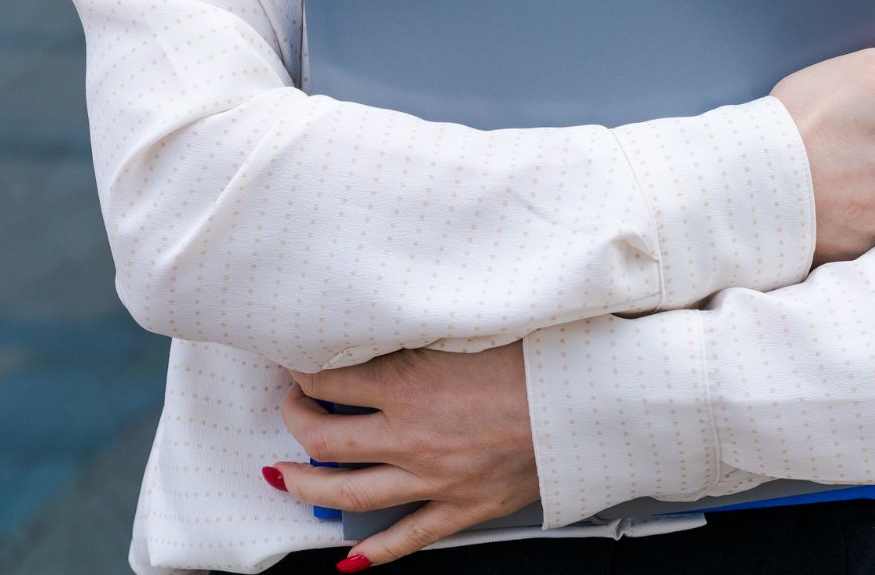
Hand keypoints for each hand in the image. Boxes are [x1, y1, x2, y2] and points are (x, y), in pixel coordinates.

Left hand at [266, 343, 539, 569]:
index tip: (299, 363)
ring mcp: (434, 479)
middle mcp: (411, 436)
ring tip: (285, 478)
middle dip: (295, 424)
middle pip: (323, 441)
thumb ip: (418, 332)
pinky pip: (406, 539)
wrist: (589, 401)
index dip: (303, 371)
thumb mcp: (466, 327)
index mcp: (409, 384)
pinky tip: (349, 558)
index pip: (328, 380)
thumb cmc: (540, 356)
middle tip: (291, 411)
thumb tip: (381, 323)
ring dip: (307, 487)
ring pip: (349, 494)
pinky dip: (373, 553)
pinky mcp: (463, 507)